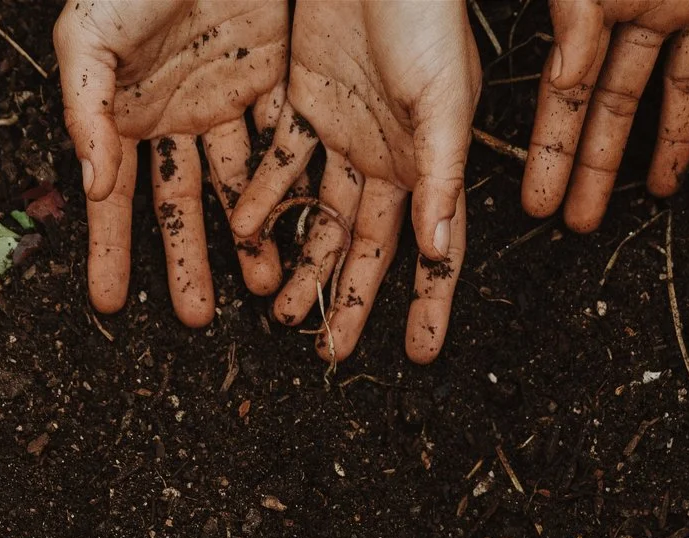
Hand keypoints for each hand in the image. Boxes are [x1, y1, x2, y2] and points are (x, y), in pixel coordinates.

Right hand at [56, 0, 289, 323]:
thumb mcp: (88, 39)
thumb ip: (85, 114)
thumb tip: (95, 185)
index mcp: (126, 110)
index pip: (114, 197)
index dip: (110, 249)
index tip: (107, 304)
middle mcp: (177, 115)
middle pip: (183, 206)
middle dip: (188, 264)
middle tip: (196, 318)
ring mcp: (227, 101)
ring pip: (240, 188)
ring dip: (249, 240)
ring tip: (260, 291)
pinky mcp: (274, 79)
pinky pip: (284, 145)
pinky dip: (292, 190)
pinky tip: (299, 231)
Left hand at [228, 0, 480, 362]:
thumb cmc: (426, 11)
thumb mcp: (441, 96)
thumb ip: (438, 174)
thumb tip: (437, 248)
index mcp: (430, 159)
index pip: (436, 249)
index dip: (430, 302)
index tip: (423, 353)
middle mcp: (389, 154)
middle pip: (367, 244)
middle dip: (350, 298)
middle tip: (330, 352)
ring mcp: (344, 130)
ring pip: (320, 215)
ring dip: (303, 262)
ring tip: (280, 311)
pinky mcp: (305, 101)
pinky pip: (280, 163)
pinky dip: (263, 199)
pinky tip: (247, 234)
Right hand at [521, 0, 688, 231]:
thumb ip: (577, 16)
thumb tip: (562, 78)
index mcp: (605, 1)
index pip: (571, 91)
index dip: (554, 149)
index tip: (540, 204)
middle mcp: (648, 5)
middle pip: (621, 101)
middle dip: (600, 165)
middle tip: (583, 220)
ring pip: (686, 83)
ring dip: (675, 139)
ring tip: (664, 190)